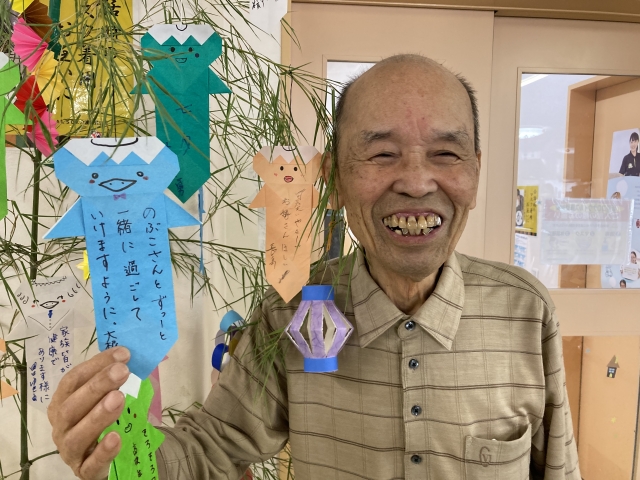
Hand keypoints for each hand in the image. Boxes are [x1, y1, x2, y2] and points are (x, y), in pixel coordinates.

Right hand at [48, 347, 130, 478]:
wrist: (112, 457)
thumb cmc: (108, 420)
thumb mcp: (111, 396)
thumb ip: (118, 379)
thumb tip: (131, 354)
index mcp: (63, 403)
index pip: (73, 380)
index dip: (96, 365)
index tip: (123, 354)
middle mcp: (61, 426)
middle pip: (71, 406)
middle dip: (97, 386)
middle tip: (122, 371)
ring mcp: (70, 451)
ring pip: (77, 436)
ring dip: (97, 415)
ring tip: (119, 398)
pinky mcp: (85, 472)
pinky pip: (91, 464)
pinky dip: (103, 451)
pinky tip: (116, 438)